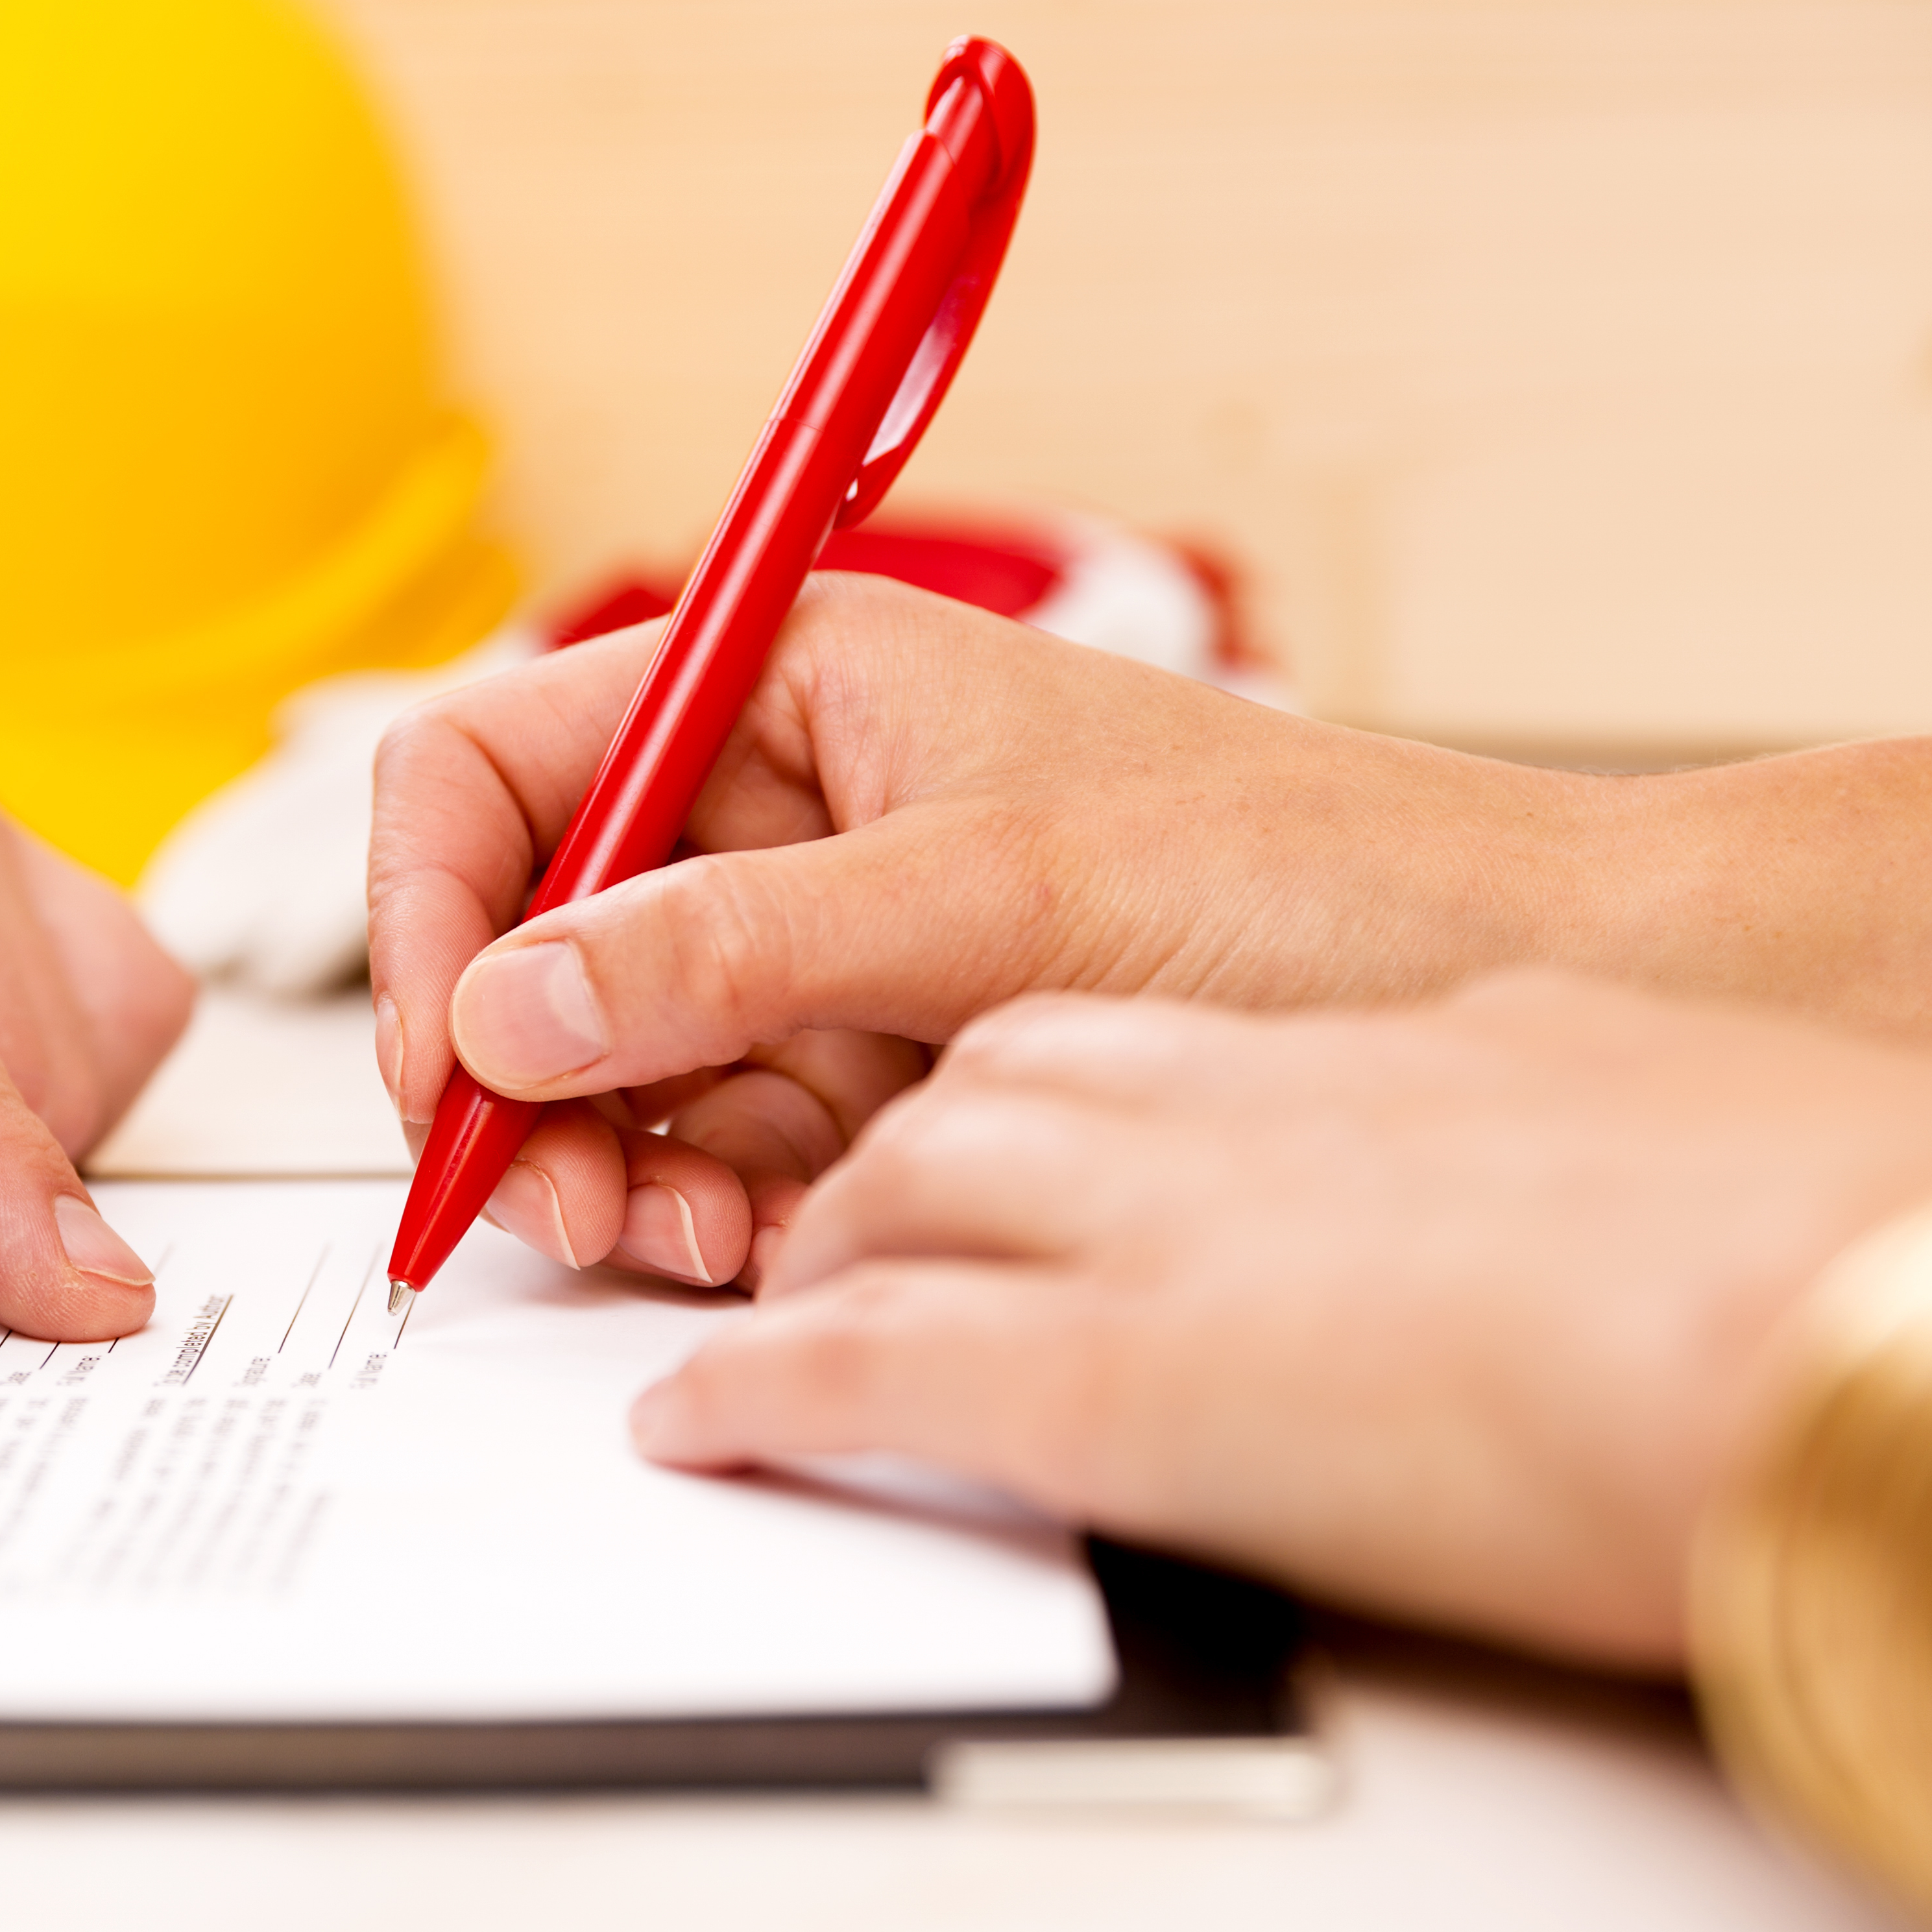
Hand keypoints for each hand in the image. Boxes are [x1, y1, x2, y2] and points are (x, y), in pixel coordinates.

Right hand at [367, 576, 1931, 1290]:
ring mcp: (813, 949)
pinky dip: (706, 1212)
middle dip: (520, 1075)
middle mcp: (773, 809)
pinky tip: (760, 1249)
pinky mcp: (865, 1070)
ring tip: (690, 1237)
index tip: (448, 1049)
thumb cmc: (1306, 872)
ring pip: (606, 1065)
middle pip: (526, 936)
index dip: (434, 907)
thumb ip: (739, 945)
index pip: (498, 767)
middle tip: (552, 1198)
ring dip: (612, 1166)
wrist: (1498, 985)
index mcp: (783, 682)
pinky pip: (709, 1148)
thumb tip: (514, 999)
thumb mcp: (997, 895)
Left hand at [627, 970, 1931, 1665]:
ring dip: (799, 1251)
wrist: (1834, 1302)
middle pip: (962, 1098)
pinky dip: (750, 1388)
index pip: (1102, 1034)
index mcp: (1351, 1060)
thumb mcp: (1604, 1134)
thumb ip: (1475, 1119)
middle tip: (800, 1225)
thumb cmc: (1783, 1238)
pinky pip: (855, 1363)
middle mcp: (1226, 1110)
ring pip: (887, 1193)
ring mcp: (1150, 1227)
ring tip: (747, 1315)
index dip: (999, 1091)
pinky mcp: (1105, 1375)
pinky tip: (692, 1418)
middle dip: (860, 1159)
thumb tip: (1458, 1152)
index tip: (954, 1143)